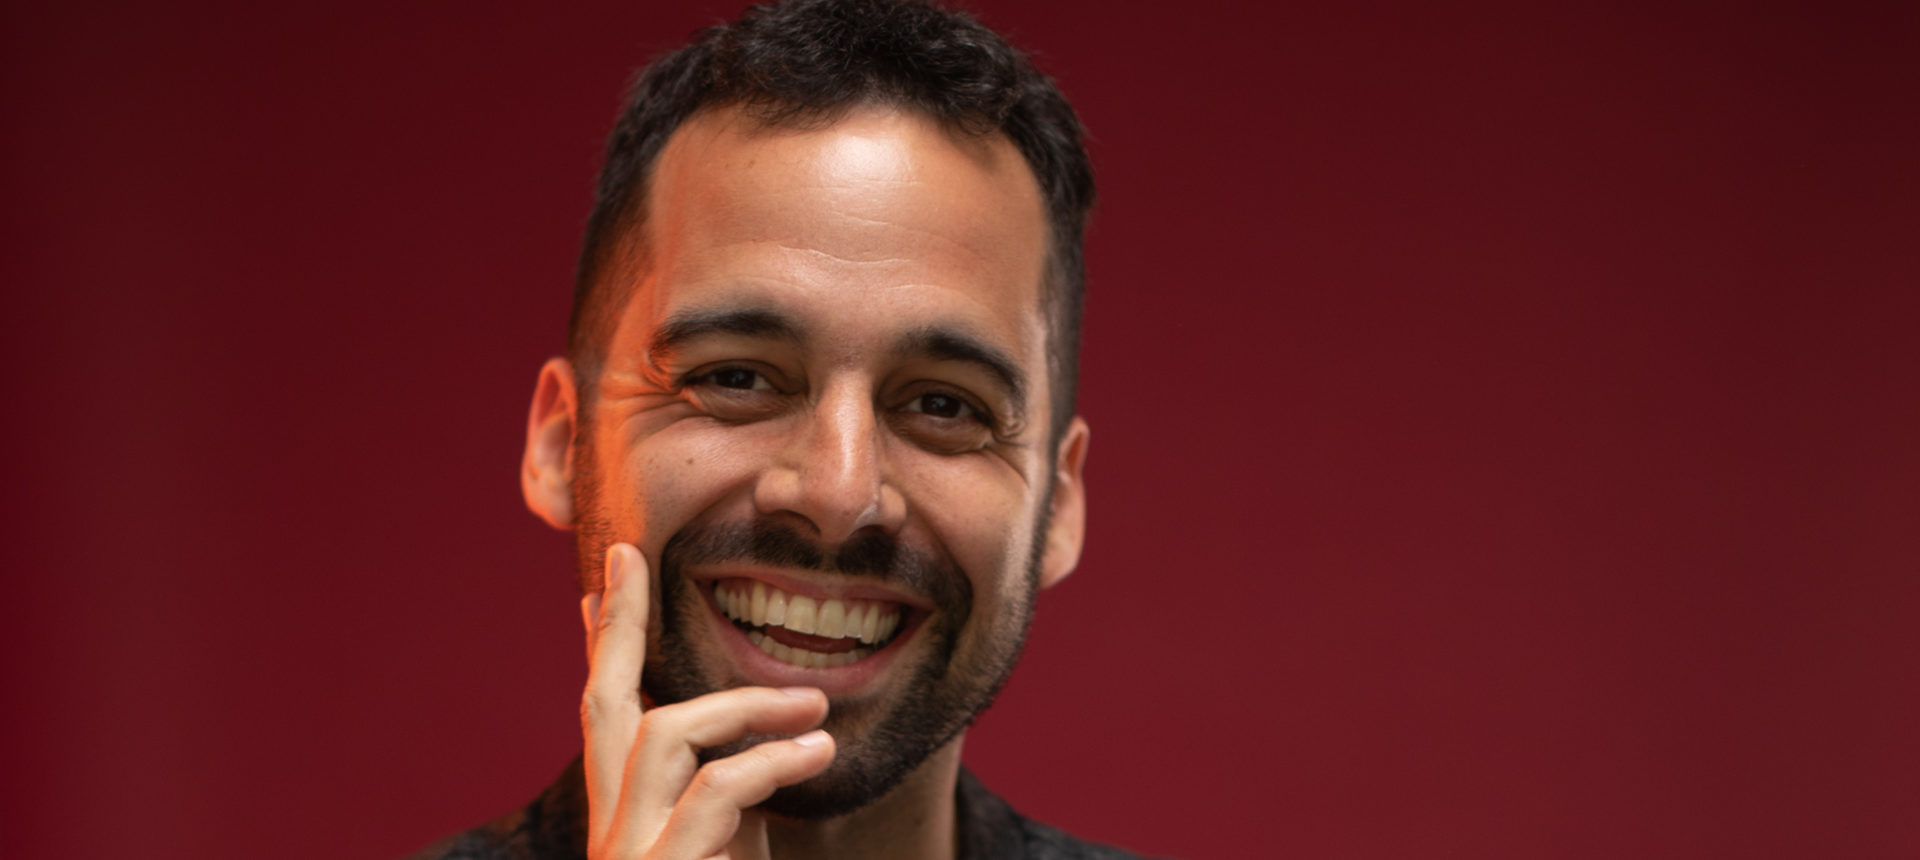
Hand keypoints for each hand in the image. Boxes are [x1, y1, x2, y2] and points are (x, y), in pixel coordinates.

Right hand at [581, 543, 836, 858]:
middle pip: (601, 706)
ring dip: (746, 705)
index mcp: (627, 820)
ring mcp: (629, 854)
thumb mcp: (730, 842)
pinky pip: (716, 786)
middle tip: (628, 553)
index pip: (606, 721)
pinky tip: (819, 751)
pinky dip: (772, 759)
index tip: (595, 588)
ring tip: (815, 704)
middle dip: (617, 624)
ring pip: (666, 734)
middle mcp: (613, 833)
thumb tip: (758, 726)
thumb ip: (728, 790)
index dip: (601, 651)